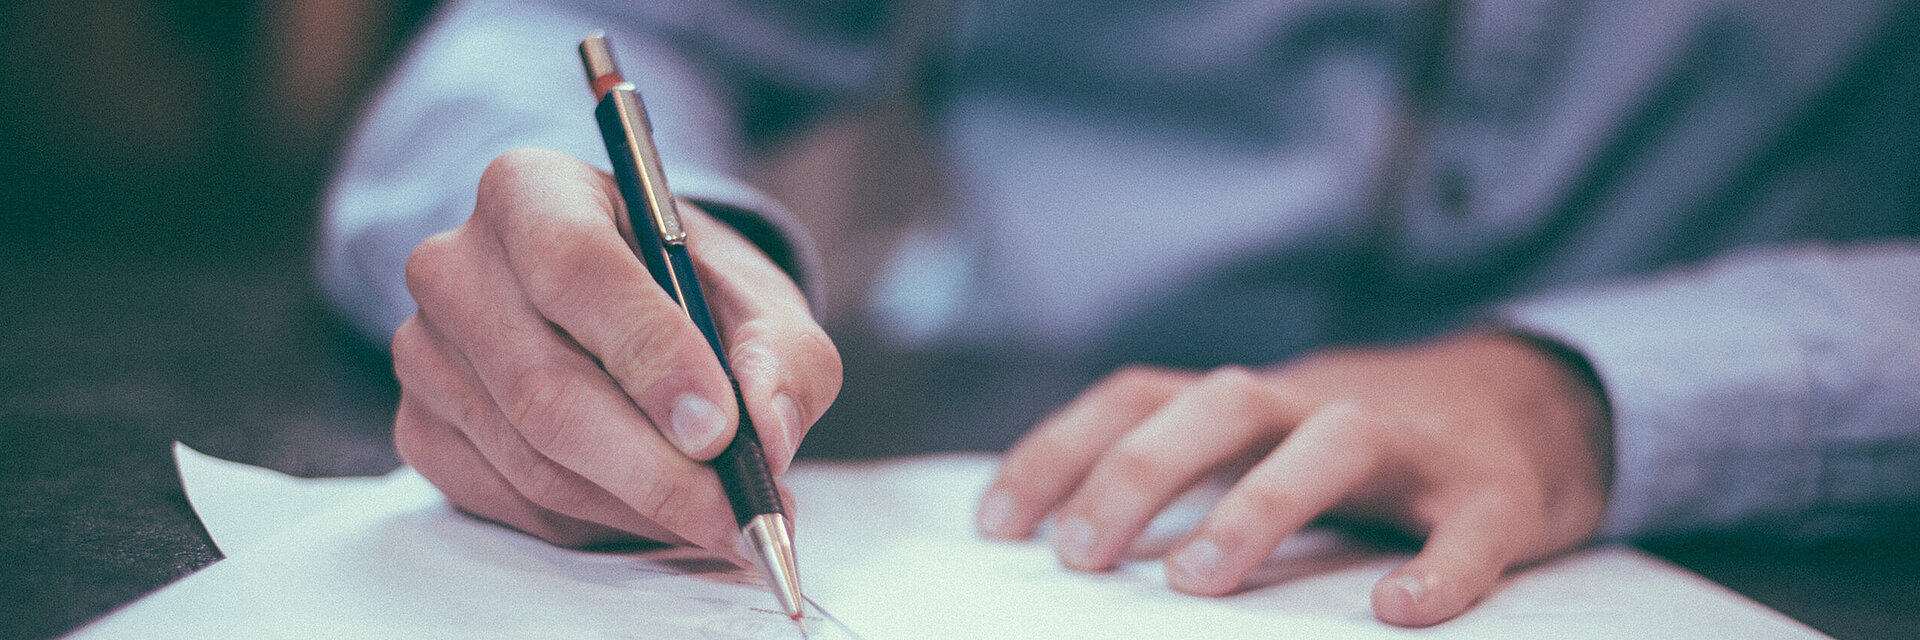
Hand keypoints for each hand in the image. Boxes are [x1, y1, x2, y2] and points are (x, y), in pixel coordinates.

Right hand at [392, 148, 839, 557]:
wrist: (624, 311)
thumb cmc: (689, 293)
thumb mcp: (759, 301)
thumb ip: (783, 356)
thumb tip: (767, 432)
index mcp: (532, 191)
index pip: (575, 267)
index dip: (649, 354)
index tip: (719, 428)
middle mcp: (456, 264)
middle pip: (545, 387)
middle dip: (656, 470)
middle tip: (738, 514)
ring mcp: (424, 352)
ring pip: (532, 461)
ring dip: (639, 507)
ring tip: (720, 519)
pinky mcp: (421, 428)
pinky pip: (512, 502)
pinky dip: (598, 524)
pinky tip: (654, 512)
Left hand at [975, 332, 1610, 626]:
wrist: (1538, 403)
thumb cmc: (1367, 447)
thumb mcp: (1266, 441)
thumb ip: (1186, 474)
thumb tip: (1068, 543)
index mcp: (1253, 402)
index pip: (1138, 397)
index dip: (1060, 451)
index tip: (996, 525)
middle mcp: (1319, 405)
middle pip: (1220, 403)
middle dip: (1140, 471)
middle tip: (1080, 555)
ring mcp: (1413, 445)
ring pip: (1333, 442)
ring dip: (1258, 504)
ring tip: (1197, 581)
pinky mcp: (1496, 493)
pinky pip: (1469, 527)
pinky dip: (1440, 567)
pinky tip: (1403, 611)